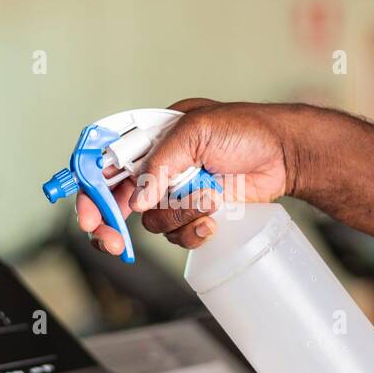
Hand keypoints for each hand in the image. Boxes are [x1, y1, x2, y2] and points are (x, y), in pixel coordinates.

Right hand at [76, 99, 298, 251]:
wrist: (284, 154)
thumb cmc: (245, 129)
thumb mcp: (198, 130)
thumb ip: (163, 162)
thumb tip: (137, 199)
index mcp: (149, 140)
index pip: (106, 165)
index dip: (90, 191)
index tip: (89, 216)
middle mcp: (157, 169)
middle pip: (116, 203)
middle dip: (112, 225)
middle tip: (113, 242)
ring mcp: (175, 193)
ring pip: (152, 223)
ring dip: (178, 217)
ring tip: (208, 199)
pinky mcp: (195, 214)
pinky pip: (178, 235)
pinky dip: (194, 231)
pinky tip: (213, 218)